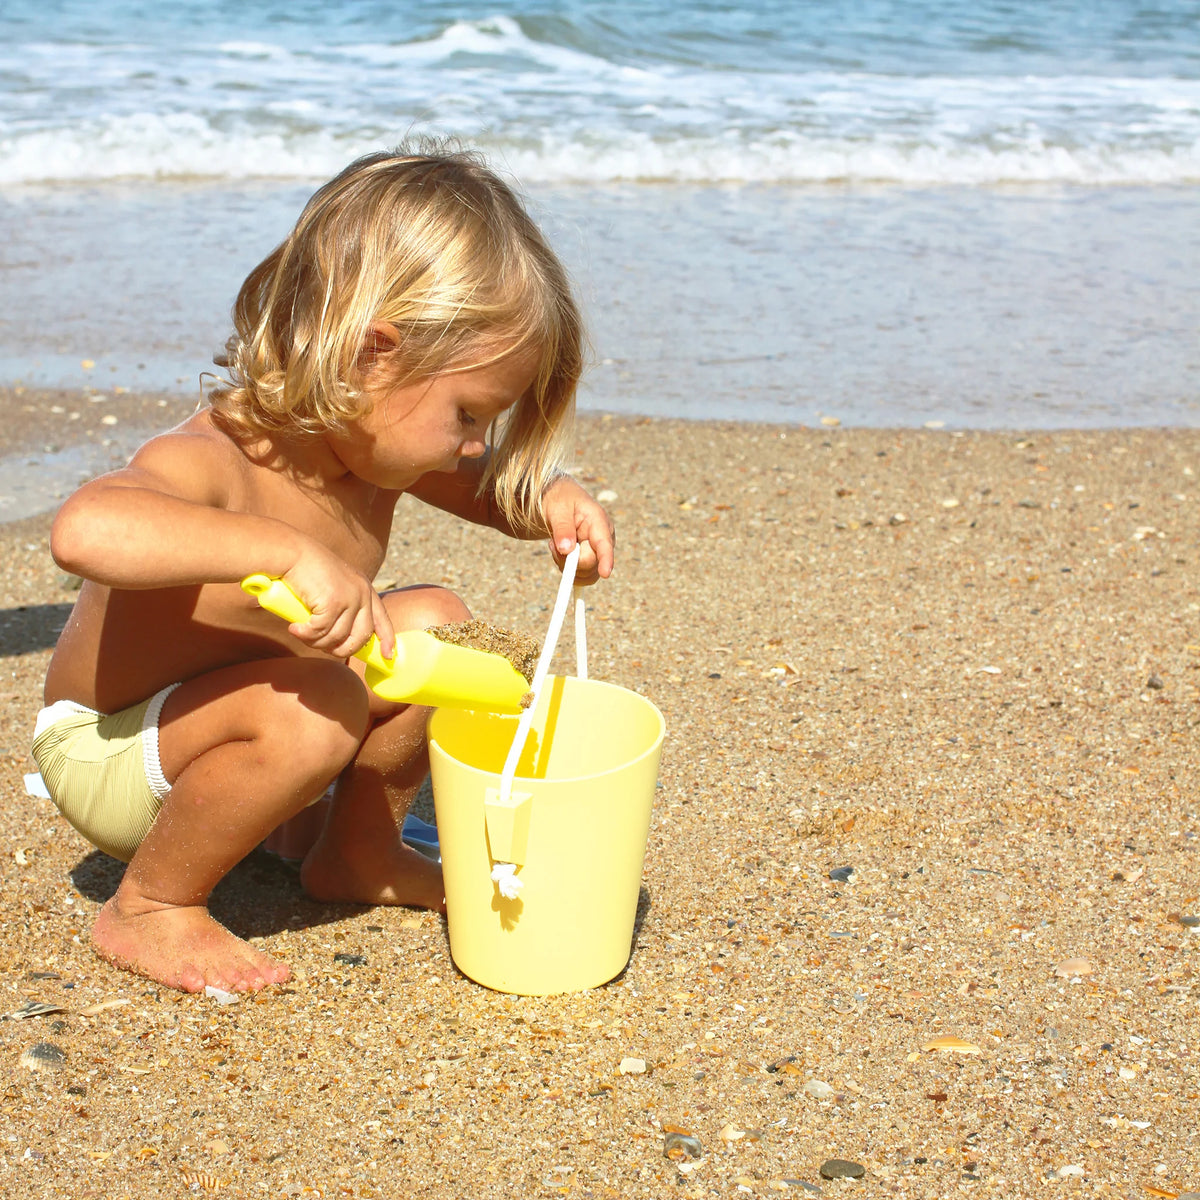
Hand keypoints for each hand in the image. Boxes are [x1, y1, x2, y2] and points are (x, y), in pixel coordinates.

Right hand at [279, 549, 394, 660]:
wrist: (292, 552)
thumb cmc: (306, 570)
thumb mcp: (333, 587)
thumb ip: (343, 607)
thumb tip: (341, 638)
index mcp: (365, 589)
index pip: (382, 619)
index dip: (387, 639)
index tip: (388, 656)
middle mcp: (362, 593)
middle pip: (361, 637)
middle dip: (342, 650)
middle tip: (323, 648)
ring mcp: (350, 598)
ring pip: (337, 638)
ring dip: (317, 642)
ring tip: (301, 633)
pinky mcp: (333, 602)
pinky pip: (320, 632)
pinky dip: (305, 634)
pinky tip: (294, 628)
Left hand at [542, 476, 614, 584]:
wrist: (560, 501)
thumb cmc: (561, 500)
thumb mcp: (557, 509)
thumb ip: (562, 528)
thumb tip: (566, 550)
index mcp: (599, 521)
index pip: (604, 543)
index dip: (606, 559)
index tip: (605, 573)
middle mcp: (604, 539)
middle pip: (590, 563)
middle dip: (568, 560)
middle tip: (552, 544)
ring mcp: (599, 551)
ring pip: (585, 573)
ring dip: (565, 564)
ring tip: (556, 543)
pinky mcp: (593, 560)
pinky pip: (582, 576)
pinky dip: (566, 568)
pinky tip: (561, 551)